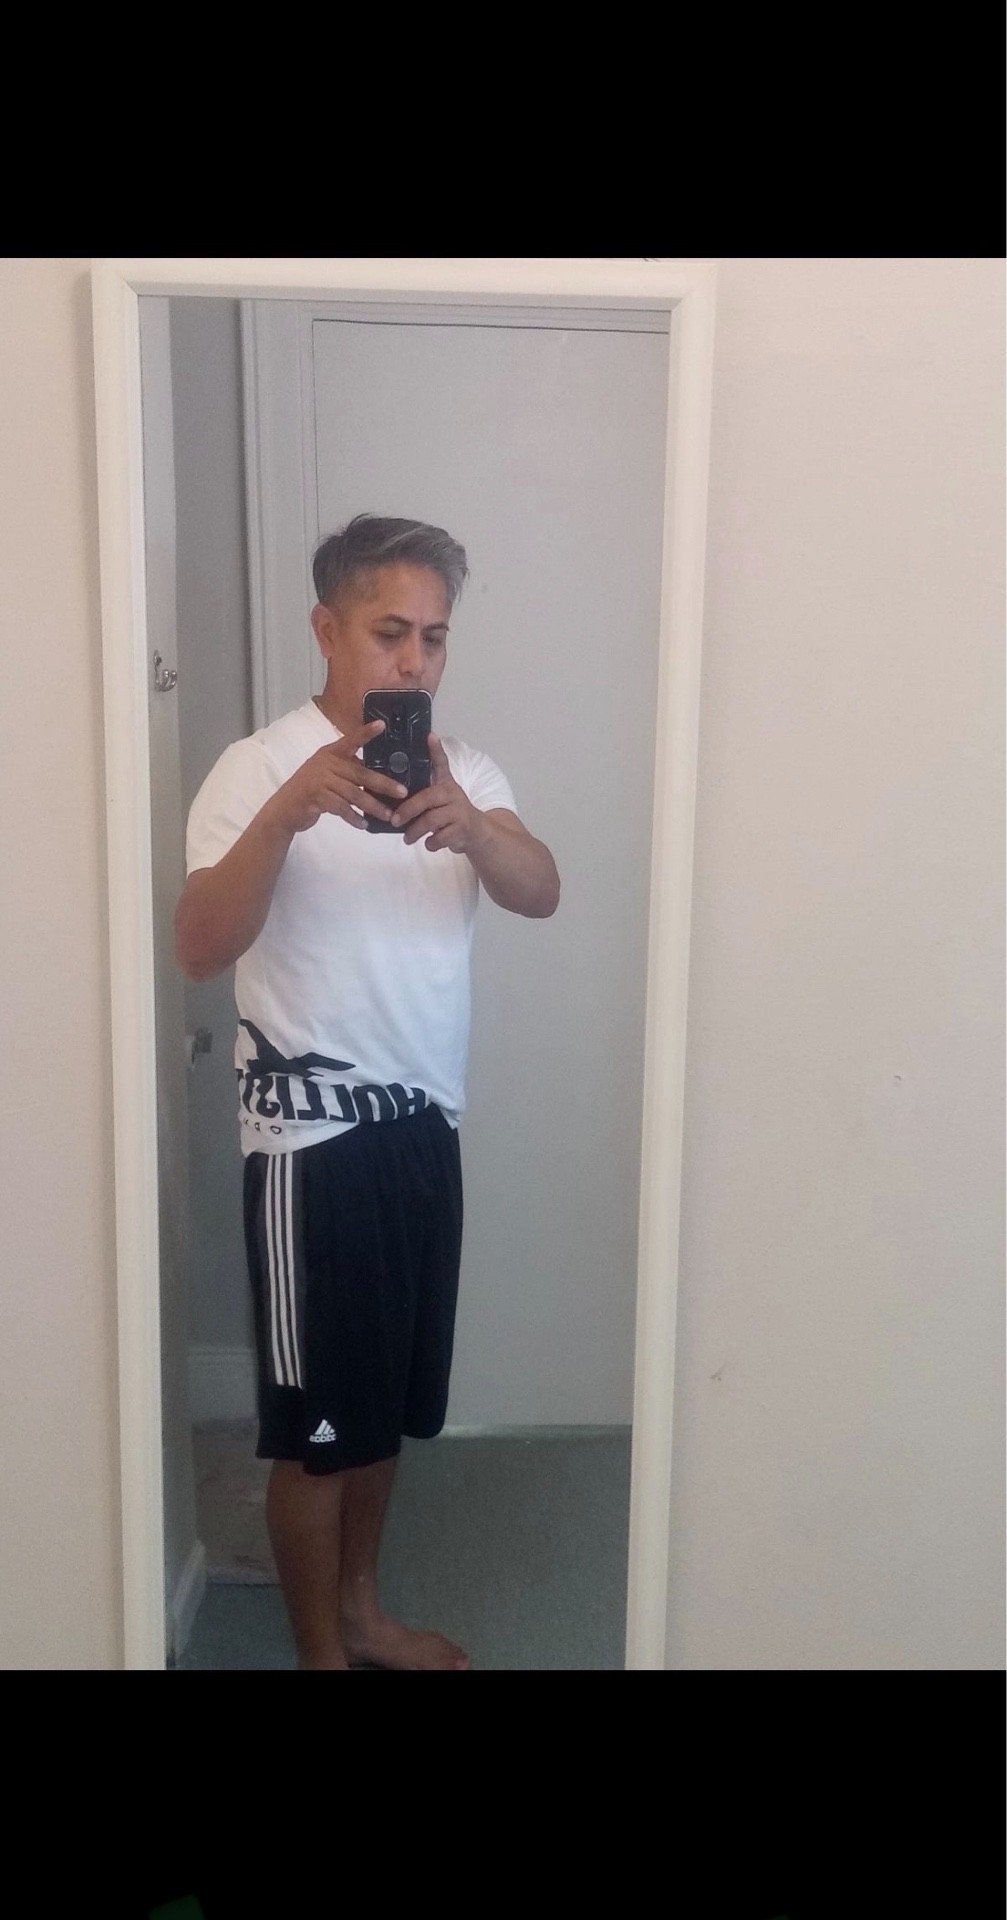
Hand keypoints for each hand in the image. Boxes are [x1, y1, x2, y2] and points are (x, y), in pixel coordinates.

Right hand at [266, 721, 407, 833]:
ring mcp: (320, 780)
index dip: (366, 733)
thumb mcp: (327, 773)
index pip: (351, 740)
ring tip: (388, 814)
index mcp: (330, 753)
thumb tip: (377, 778)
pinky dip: (354, 817)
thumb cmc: (311, 789)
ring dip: (372, 806)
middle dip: (383, 784)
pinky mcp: (316, 798)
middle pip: (360, 774)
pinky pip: (341, 808)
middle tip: (402, 791)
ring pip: (353, 794)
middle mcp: (326, 763)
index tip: (382, 725)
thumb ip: (346, 771)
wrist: (284, 808)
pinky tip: (364, 824)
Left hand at [391, 734, 485, 854]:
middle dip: (407, 811)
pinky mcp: (462, 829)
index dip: (436, 750)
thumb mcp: (441, 797)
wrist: (477, 832)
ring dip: (415, 831)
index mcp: (445, 784)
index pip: (441, 763)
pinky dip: (431, 843)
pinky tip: (428, 844)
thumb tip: (395, 789)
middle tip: (395, 820)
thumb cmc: (452, 813)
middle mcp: (452, 794)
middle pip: (426, 799)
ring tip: (407, 838)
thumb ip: (424, 791)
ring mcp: (458, 811)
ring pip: (430, 820)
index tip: (430, 736)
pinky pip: (440, 837)